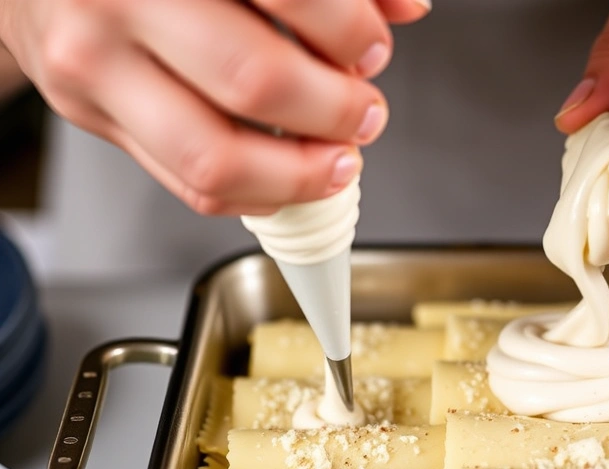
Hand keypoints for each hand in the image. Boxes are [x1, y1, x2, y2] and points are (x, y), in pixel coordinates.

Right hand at [1, 0, 429, 214]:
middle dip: (334, 109)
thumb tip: (403, 7)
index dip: (350, 32)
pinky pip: (186, 183)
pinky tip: (287, 178)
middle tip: (364, 112)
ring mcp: (94, 65)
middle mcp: (119, 2)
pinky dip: (256, 193)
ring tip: (337, 160)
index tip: (374, 48)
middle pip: (256, 81)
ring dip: (300, 174)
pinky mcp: (88, 114)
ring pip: (216, 158)